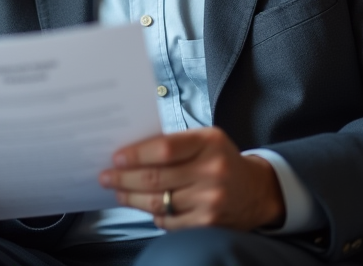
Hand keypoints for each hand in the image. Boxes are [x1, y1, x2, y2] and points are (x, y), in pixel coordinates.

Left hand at [99, 127, 283, 230]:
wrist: (256, 191)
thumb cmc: (221, 159)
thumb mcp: (205, 140)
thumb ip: (174, 143)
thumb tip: (130, 152)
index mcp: (208, 142)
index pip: (165, 148)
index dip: (136, 154)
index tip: (116, 158)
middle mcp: (212, 170)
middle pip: (156, 178)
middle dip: (124, 179)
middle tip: (106, 177)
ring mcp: (211, 199)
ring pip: (159, 202)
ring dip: (132, 199)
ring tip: (118, 193)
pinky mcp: (208, 223)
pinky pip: (170, 222)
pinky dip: (153, 215)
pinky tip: (144, 207)